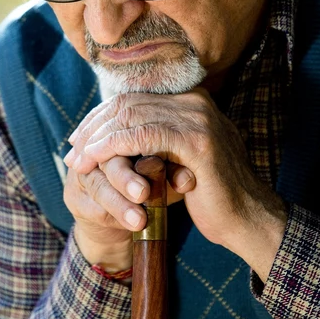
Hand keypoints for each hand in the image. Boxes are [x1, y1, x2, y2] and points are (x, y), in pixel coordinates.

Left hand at [64, 89, 286, 276]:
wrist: (247, 220)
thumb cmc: (212, 195)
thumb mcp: (182, 159)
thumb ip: (160, 138)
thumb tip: (118, 130)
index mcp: (193, 100)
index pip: (135, 98)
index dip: (102, 116)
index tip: (80, 138)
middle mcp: (197, 102)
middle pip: (129, 103)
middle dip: (94, 127)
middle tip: (72, 149)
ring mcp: (198, 118)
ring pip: (131, 116)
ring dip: (97, 138)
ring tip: (77, 159)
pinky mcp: (195, 141)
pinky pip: (141, 136)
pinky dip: (112, 146)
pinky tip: (94, 159)